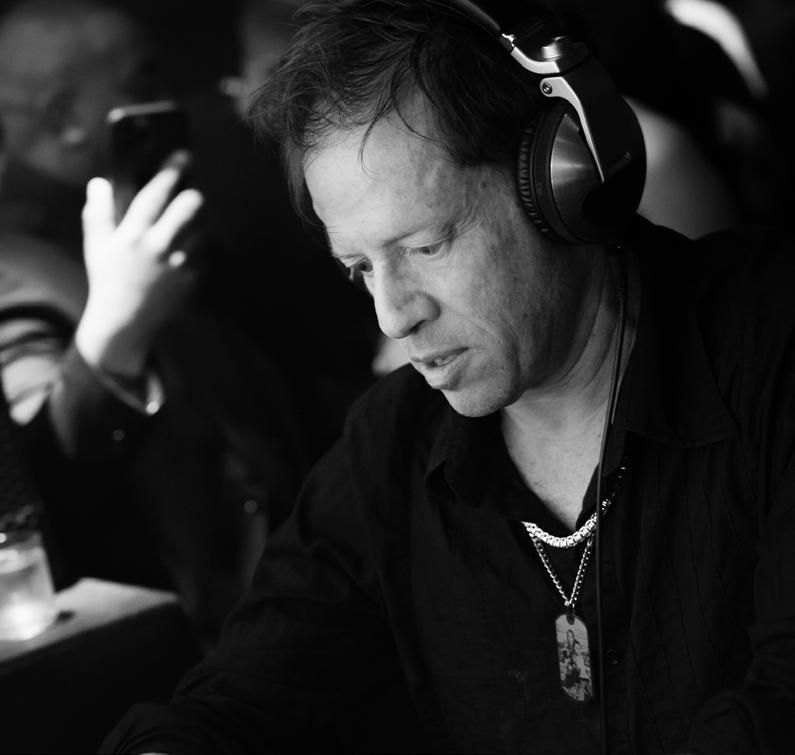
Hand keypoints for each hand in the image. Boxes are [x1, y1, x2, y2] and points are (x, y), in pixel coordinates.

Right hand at [75, 151, 203, 377]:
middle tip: (191, 195)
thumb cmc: (108, 278)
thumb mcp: (97, 245)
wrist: (125, 320)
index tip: (182, 155)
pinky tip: (193, 250)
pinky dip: (203, 249)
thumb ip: (98, 211)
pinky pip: (207, 254)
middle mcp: (158, 246)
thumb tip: (99, 182)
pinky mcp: (192, 279)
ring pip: (204, 229)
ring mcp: (179, 264)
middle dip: (193, 195)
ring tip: (191, 226)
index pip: (156, 193)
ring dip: (200, 224)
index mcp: (133, 233)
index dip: (171, 170)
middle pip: (190, 206)